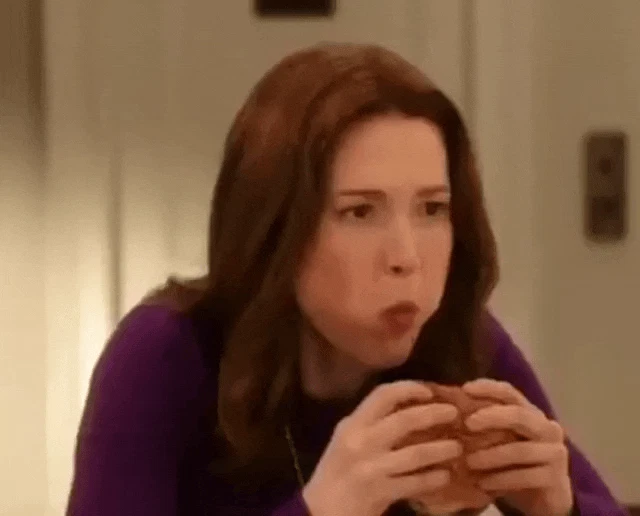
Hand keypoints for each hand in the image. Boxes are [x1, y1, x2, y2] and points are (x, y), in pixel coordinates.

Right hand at [302, 381, 462, 515]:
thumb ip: (370, 425)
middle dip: (432, 414)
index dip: (409, 389)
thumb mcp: (346, 441)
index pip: (382, 394)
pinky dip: (432, 479)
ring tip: (457, 448)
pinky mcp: (379, 492)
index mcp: (352, 424)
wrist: (320, 511)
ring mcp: (370, 467)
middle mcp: (360, 441)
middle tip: (453, 413)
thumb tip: (408, 409)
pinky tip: (444, 476)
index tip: (429, 391)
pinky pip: (414, 483)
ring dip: (440, 449)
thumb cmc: (336, 473)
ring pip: (414, 454)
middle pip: (404, 420)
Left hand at [461, 379, 573, 515]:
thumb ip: (485, 424)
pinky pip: (525, 476)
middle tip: (468, 423)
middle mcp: (547, 428)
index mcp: (531, 413)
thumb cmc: (516, 462)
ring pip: (520, 450)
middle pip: (519, 415)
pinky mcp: (555, 478)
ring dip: (491, 455)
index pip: (510, 392)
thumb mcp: (501, 439)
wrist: (547, 497)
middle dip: (491, 417)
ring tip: (469, 462)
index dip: (489, 388)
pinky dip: (501, 479)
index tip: (465, 389)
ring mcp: (555, 452)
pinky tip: (483, 484)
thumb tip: (449, 410)